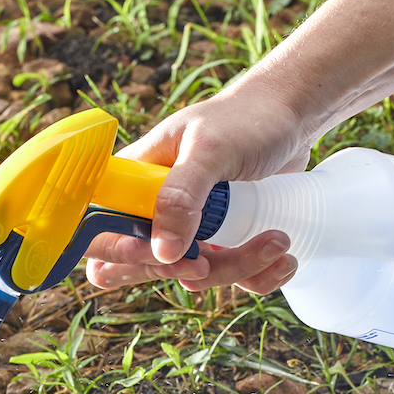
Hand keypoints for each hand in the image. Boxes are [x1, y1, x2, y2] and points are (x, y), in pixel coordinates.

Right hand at [84, 87, 309, 293]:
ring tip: (279, 241)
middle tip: (214, 259)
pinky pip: (232, 276)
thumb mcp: (210, 149)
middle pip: (147, 268)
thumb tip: (161, 251)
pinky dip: (260, 276)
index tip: (164, 256)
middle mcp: (158, 210)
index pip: (101, 233)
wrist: (292, 115)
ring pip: (196, 277)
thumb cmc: (246, 118)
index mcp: (135, 183)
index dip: (122, 256)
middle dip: (188, 271)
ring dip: (238, 269)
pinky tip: (285, 257)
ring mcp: (193, 230)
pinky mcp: (226, 241)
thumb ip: (180, 196)